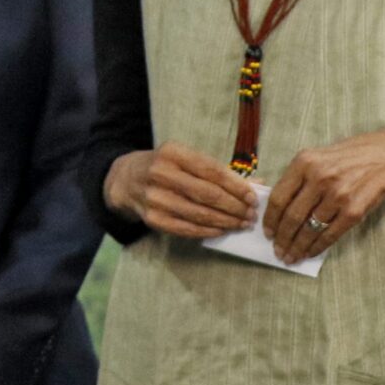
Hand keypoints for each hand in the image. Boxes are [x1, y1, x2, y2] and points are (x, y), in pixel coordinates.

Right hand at [105, 141, 256, 238]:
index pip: (212, 171)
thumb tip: (258, 185)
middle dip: (235, 207)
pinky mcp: (153, 219)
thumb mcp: (186, 159)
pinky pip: (188, 229)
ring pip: (200, 214)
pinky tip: (222, 230)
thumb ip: (219, 171)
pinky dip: (209, 231)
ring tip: (241, 224)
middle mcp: (160, 173)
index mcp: (171, 153)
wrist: (126, 180)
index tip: (253, 198)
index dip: (236, 186)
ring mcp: (155, 198)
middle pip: (208, 194)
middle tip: (251, 215)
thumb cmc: (165, 167)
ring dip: (226, 221)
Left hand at [264, 128, 384, 262]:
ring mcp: (338, 196)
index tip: (266, 232)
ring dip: (298, 246)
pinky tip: (310, 252)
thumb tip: (276, 209)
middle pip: (292, 216)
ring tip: (290, 256)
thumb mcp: (313, 158)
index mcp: (303, 164)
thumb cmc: (342, 159)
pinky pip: (331, 234)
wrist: (381, 158)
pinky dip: (318, 246)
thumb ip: (295, 179)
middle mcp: (319, 179)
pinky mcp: (354, 210)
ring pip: (310, 228)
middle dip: (282, 238)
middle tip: (277, 251)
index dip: (270, 219)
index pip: (278, 198)